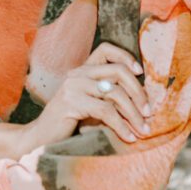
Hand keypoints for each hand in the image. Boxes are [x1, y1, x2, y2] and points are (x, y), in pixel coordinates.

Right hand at [18, 42, 150, 150]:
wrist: (41, 139)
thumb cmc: (70, 124)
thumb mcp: (91, 105)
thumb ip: (109, 96)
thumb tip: (142, 100)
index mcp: (82, 70)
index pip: (106, 49)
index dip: (126, 57)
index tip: (141, 73)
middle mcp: (77, 74)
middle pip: (118, 71)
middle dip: (138, 92)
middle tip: (149, 112)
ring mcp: (73, 87)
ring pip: (115, 93)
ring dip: (134, 114)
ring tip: (143, 130)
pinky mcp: (71, 102)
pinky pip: (105, 111)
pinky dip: (121, 126)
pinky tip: (129, 137)